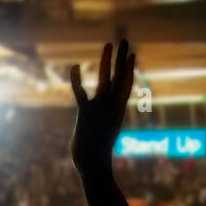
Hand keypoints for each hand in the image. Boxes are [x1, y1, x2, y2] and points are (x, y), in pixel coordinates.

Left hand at [70, 40, 134, 176]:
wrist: (94, 165)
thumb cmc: (97, 154)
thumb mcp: (104, 134)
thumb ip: (103, 124)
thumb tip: (103, 125)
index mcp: (118, 110)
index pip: (126, 85)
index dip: (129, 69)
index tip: (131, 55)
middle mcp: (112, 107)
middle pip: (120, 77)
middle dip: (122, 58)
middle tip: (124, 40)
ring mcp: (100, 109)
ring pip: (105, 80)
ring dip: (106, 61)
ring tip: (108, 44)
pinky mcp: (85, 113)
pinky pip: (80, 93)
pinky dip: (76, 79)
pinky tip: (74, 66)